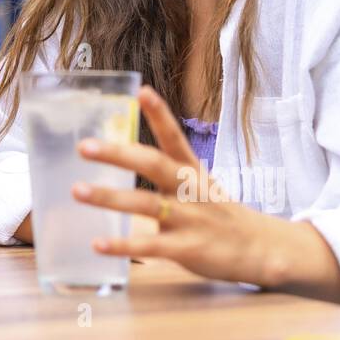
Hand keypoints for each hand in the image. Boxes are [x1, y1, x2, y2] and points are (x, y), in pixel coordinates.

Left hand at [71, 85, 287, 286]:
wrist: (262, 249)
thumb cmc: (219, 213)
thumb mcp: (199, 185)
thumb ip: (166, 174)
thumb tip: (122, 156)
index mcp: (192, 171)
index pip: (175, 137)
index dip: (160, 114)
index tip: (142, 90)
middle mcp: (189, 190)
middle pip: (153, 165)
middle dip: (118, 154)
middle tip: (84, 146)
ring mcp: (188, 218)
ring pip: (145, 204)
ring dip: (109, 197)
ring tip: (78, 191)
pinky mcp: (186, 248)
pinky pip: (150, 246)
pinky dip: (123, 245)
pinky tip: (98, 244)